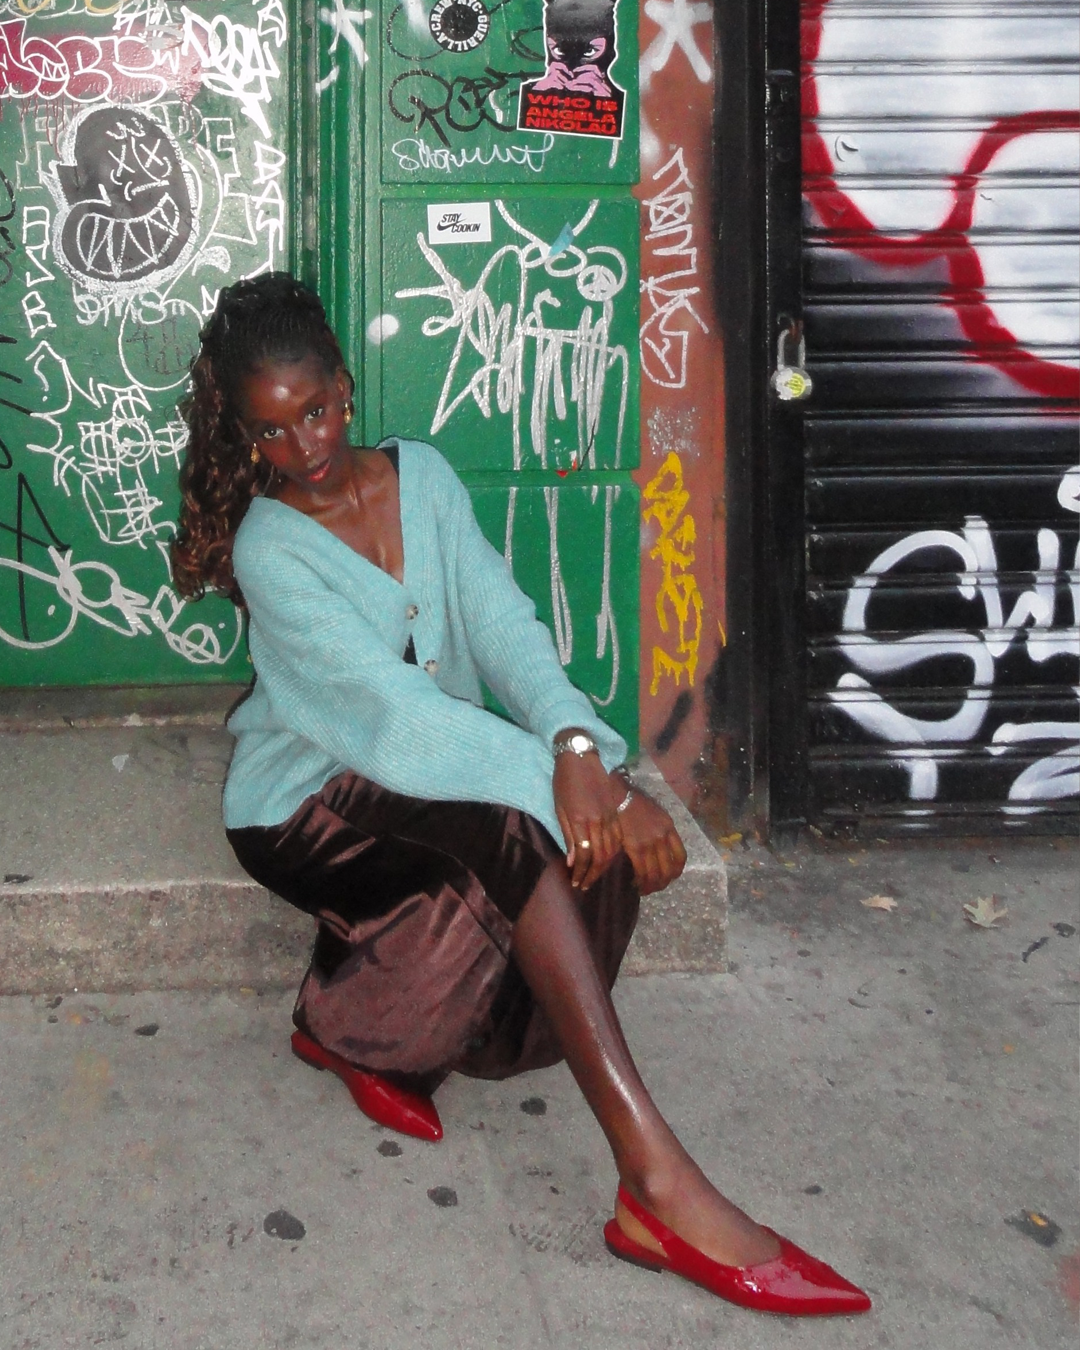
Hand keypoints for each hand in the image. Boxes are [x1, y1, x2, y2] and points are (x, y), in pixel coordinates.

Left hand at [553, 749, 622, 890]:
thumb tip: (572, 861)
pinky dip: (614, 853)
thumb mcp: (560, 808)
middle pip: (601, 856)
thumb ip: (568, 835)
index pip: (584, 856)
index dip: (582, 873)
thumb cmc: (564, 782)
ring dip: (604, 867)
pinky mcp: (615, 812)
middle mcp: (598, 821)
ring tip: (595, 876)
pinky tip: (608, 860)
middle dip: (593, 874)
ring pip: (612, 849)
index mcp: (580, 820)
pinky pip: (618, 838)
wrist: (581, 757)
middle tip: (585, 885)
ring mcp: (609, 816)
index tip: (577, 883)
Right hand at [615, 786, 686, 894]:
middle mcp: (663, 837)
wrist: (619, 797)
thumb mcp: (656, 815)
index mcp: (670, 828)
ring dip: (651, 886)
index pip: (681, 856)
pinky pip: (642, 871)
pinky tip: (636, 883)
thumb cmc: (635, 805)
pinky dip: (640, 881)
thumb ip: (661, 832)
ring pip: (656, 874)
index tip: (671, 877)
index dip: (677, 871)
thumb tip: (659, 850)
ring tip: (645, 889)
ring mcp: (650, 842)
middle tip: (655, 887)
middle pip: (669, 869)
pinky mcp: (635, 847)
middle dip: (663, 883)